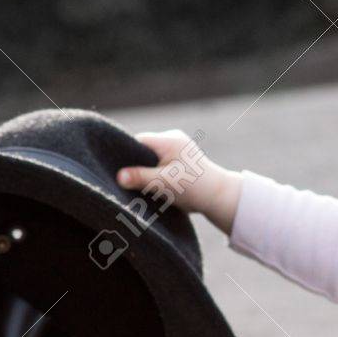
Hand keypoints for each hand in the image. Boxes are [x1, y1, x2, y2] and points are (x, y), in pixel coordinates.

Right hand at [115, 129, 243, 234]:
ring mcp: (177, 149)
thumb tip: (118, 176)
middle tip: (127, 181)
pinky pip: (160, 163)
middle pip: (143, 150)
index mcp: (168, 140)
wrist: (219, 196)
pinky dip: (155, 173)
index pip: (138, 142)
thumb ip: (141, 178)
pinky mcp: (179, 160)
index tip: (118, 170)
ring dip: (146, 171)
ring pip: (151, 158)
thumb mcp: (164, 183)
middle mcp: (172, 140)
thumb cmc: (194, 187)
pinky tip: (151, 185)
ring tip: (140, 185)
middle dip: (136, 165)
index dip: (126, 155)